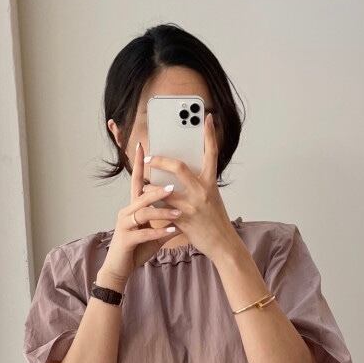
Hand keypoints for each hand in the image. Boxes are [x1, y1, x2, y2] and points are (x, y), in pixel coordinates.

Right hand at [98, 142, 183, 286]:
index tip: (142, 145)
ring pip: (144, 212)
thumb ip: (165, 218)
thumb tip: (181, 208)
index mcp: (133, 206)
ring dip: (162, 212)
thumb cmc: (137, 247)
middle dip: (157, 189)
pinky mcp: (126, 239)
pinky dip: (159, 232)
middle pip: (142, 194)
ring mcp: (125, 225)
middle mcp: (127, 211)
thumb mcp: (153, 230)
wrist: (120, 268)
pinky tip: (172, 232)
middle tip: (173, 185)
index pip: (137, 180)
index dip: (139, 163)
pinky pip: (144, 233)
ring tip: (178, 212)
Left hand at [142, 112, 237, 260]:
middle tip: (148, 157)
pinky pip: (162, 210)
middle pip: (179, 167)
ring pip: (164, 190)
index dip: (210, 134)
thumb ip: (198, 185)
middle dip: (160, 160)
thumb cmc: (215, 221)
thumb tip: (179, 175)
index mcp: (211, 183)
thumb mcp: (212, 198)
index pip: (211, 153)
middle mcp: (202, 191)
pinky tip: (143, 204)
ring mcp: (192, 206)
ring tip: (140, 183)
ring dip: (149, 186)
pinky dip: (152, 206)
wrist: (223, 245)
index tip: (207, 118)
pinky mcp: (183, 220)